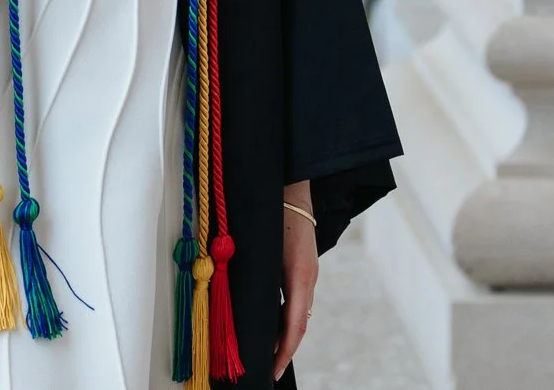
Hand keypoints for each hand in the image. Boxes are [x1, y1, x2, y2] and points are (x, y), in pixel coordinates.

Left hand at [275, 181, 317, 380]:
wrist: (290, 183)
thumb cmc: (272, 209)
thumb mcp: (263, 243)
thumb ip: (257, 275)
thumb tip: (245, 305)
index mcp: (299, 274)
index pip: (295, 324)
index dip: (284, 351)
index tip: (274, 370)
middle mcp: (307, 276)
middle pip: (299, 323)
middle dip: (285, 349)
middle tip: (270, 371)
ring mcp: (308, 271)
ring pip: (299, 312)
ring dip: (286, 334)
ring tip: (269, 355)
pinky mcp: (302, 265)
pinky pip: (297, 299)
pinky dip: (286, 317)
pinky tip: (272, 324)